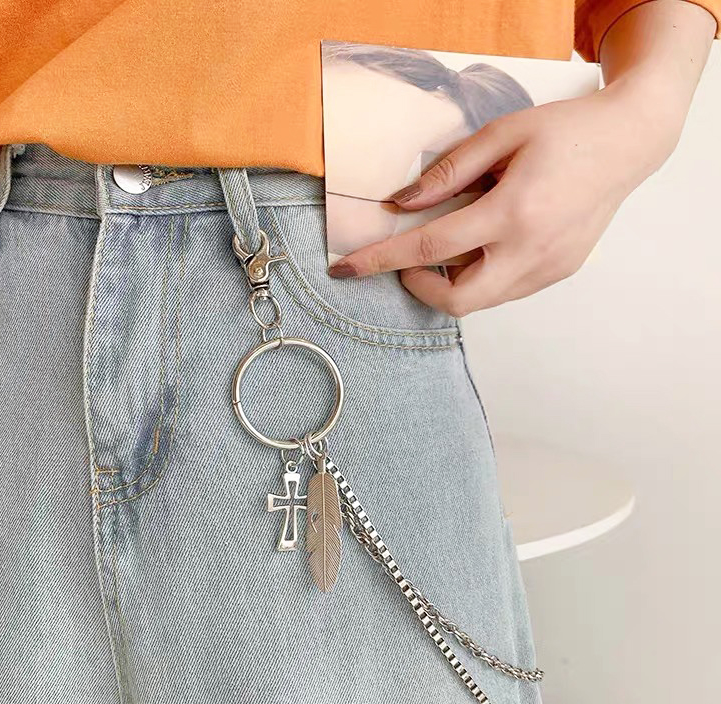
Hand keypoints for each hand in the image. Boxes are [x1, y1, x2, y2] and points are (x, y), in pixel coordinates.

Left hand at [327, 0, 716, 316]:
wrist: (628, 144)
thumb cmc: (565, 131)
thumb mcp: (501, 135)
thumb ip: (447, 172)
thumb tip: (400, 204)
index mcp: (513, 212)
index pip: (429, 248)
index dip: (380, 261)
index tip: (345, 269)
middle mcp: (531, 252)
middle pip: (457, 302)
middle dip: (420, 289)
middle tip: (408, 260)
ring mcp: (548, 269)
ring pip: (482, 300)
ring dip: (452, 281)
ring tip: (453, 240)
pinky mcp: (558, 273)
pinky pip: (505, 289)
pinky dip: (481, 275)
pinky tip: (486, 242)